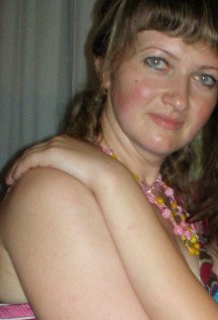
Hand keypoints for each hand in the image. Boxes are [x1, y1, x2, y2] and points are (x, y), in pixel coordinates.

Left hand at [6, 135, 125, 191]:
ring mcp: (55, 145)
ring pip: (28, 155)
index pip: (46, 148)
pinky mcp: (51, 153)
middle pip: (34, 150)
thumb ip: (79, 168)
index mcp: (70, 142)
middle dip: (22, 163)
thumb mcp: (89, 169)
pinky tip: (14, 178)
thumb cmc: (102, 176)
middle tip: (13, 175)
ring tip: (10, 179)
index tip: (27, 170)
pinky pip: (29, 160)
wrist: (106, 174)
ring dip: (17, 167)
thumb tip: (77, 178)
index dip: (34, 159)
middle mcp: (61, 140)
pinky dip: (19, 168)